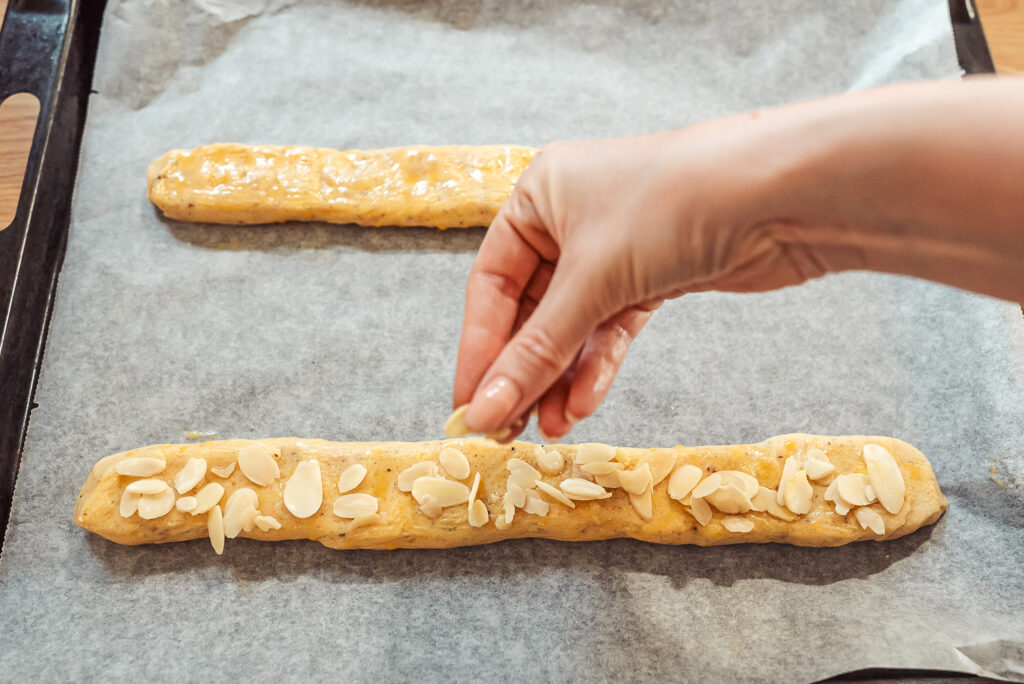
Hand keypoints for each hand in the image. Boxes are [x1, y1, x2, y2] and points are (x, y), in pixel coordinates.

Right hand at [453, 115, 826, 441]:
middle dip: (521, 371)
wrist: (786, 195)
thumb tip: (484, 409)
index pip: (489, 284)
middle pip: (529, 309)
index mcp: (539, 195)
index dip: (479, 349)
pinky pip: (610, 329)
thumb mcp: (592, 280)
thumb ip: (536, 350)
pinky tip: (582, 405)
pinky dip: (597, 367)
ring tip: (547, 429)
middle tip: (505, 428)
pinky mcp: (654, 277)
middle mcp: (571, 218)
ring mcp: (615, 249)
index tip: (468, 406)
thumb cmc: (675, 206)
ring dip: (558, 379)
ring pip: (571, 326)